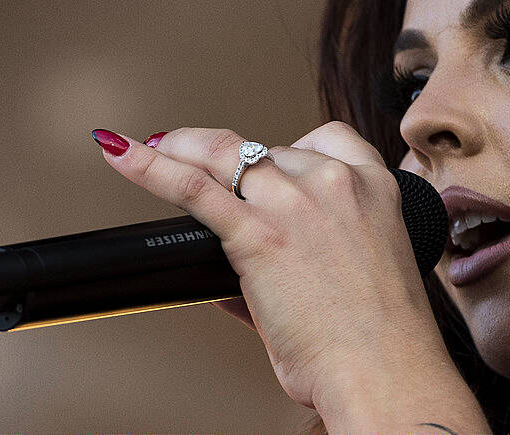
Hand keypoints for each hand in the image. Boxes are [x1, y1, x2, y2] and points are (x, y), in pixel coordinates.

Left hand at [91, 122, 443, 409]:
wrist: (387, 371)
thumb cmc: (384, 337)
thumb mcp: (361, 271)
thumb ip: (313, 255)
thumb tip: (241, 279)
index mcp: (375, 186)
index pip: (328, 138)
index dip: (290, 148)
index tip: (266, 157)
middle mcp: (335, 183)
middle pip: (269, 150)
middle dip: (236, 164)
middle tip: (198, 164)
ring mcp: (296, 203)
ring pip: (225, 153)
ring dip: (185, 149)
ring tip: (156, 146)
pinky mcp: (257, 234)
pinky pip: (193, 187)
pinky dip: (149, 166)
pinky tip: (122, 153)